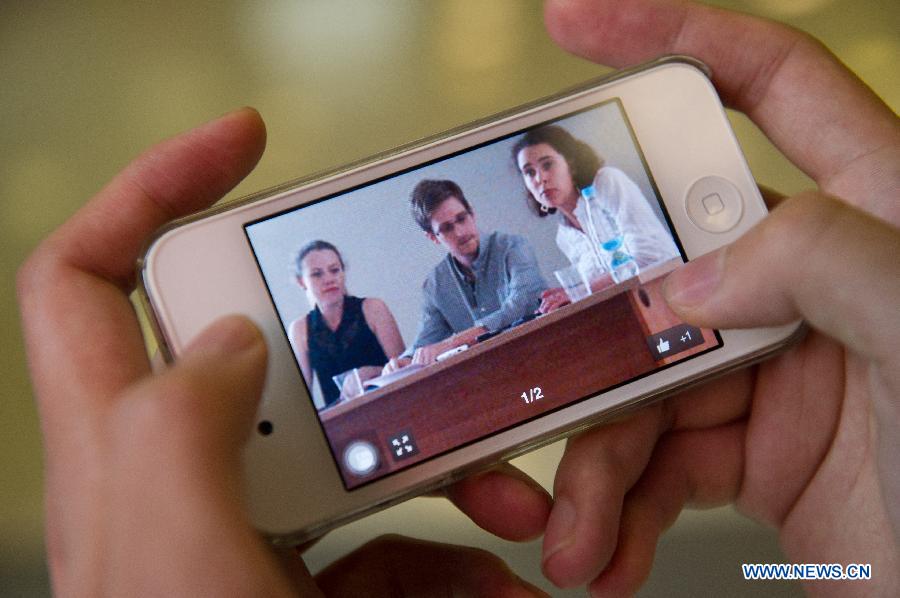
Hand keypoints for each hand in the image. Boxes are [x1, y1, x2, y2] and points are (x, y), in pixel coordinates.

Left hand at [17, 108, 548, 595]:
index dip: (150, 192)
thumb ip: (172, 432)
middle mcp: (181, 488)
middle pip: (263, 360)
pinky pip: (393, 551)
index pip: (88, 284)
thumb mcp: (170, 570)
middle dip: (370, 361)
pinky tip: (509, 587)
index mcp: (125, 460)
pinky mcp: (309, 591)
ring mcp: (251, 541)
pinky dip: (459, 565)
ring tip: (527, 514)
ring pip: (356, 462)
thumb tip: (224, 337)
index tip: (243, 143)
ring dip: (451, 480)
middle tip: (438, 361)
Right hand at [458, 1, 898, 594]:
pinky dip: (619, 504)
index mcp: (878, 220)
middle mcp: (819, 284)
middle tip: (540, 361)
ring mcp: (779, 370)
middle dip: (592, 325)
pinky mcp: (755, 452)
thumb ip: (827, 261)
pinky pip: (658, 457)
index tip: (581, 21)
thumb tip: (698, 272)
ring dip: (596, 459)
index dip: (674, 36)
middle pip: (667, 261)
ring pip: (644, 380)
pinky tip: (604, 546)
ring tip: (575, 527)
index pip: (774, 86)